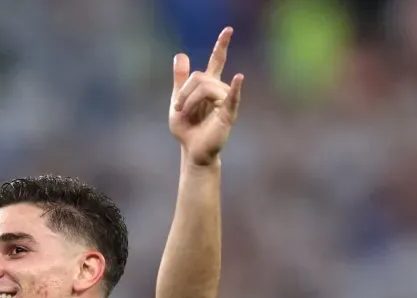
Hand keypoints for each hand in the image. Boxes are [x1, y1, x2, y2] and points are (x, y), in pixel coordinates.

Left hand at [169, 28, 244, 166]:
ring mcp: (225, 101)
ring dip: (189, 102)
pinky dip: (235, 88)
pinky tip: (239, 78)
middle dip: (184, 92)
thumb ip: (180, 79)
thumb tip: (180, 54)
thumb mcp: (177, 101)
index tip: (228, 29)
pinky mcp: (228, 114)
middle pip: (200, 76)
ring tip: (186, 114)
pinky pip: (231, 98)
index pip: (217, 61)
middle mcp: (220, 90)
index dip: (222, 45)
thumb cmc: (187, 128)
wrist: (191, 150)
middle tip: (178, 109)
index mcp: (209, 86)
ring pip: (205, 87)